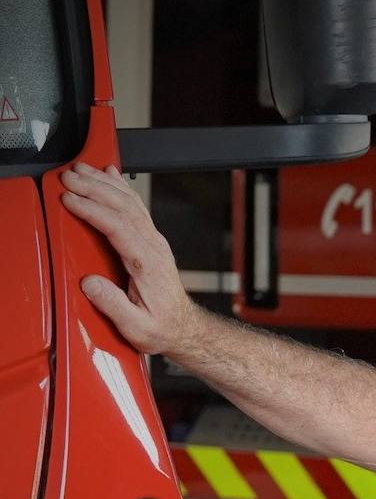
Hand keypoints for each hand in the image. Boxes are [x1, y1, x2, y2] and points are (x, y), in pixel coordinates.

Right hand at [59, 162, 204, 356]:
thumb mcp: (137, 327)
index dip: (93, 210)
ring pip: (130, 203)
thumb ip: (113, 305)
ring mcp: (155, 242)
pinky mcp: (152, 241)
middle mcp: (154, 248)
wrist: (184, 327)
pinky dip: (120, 187)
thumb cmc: (162, 327)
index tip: (70, 200)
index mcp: (148, 264)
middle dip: (94, 188)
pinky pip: (135, 207)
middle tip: (68, 177)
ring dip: (104, 184)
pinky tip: (110, 175)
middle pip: (124, 208)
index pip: (119, 227)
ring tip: (80, 170)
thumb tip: (90, 283)